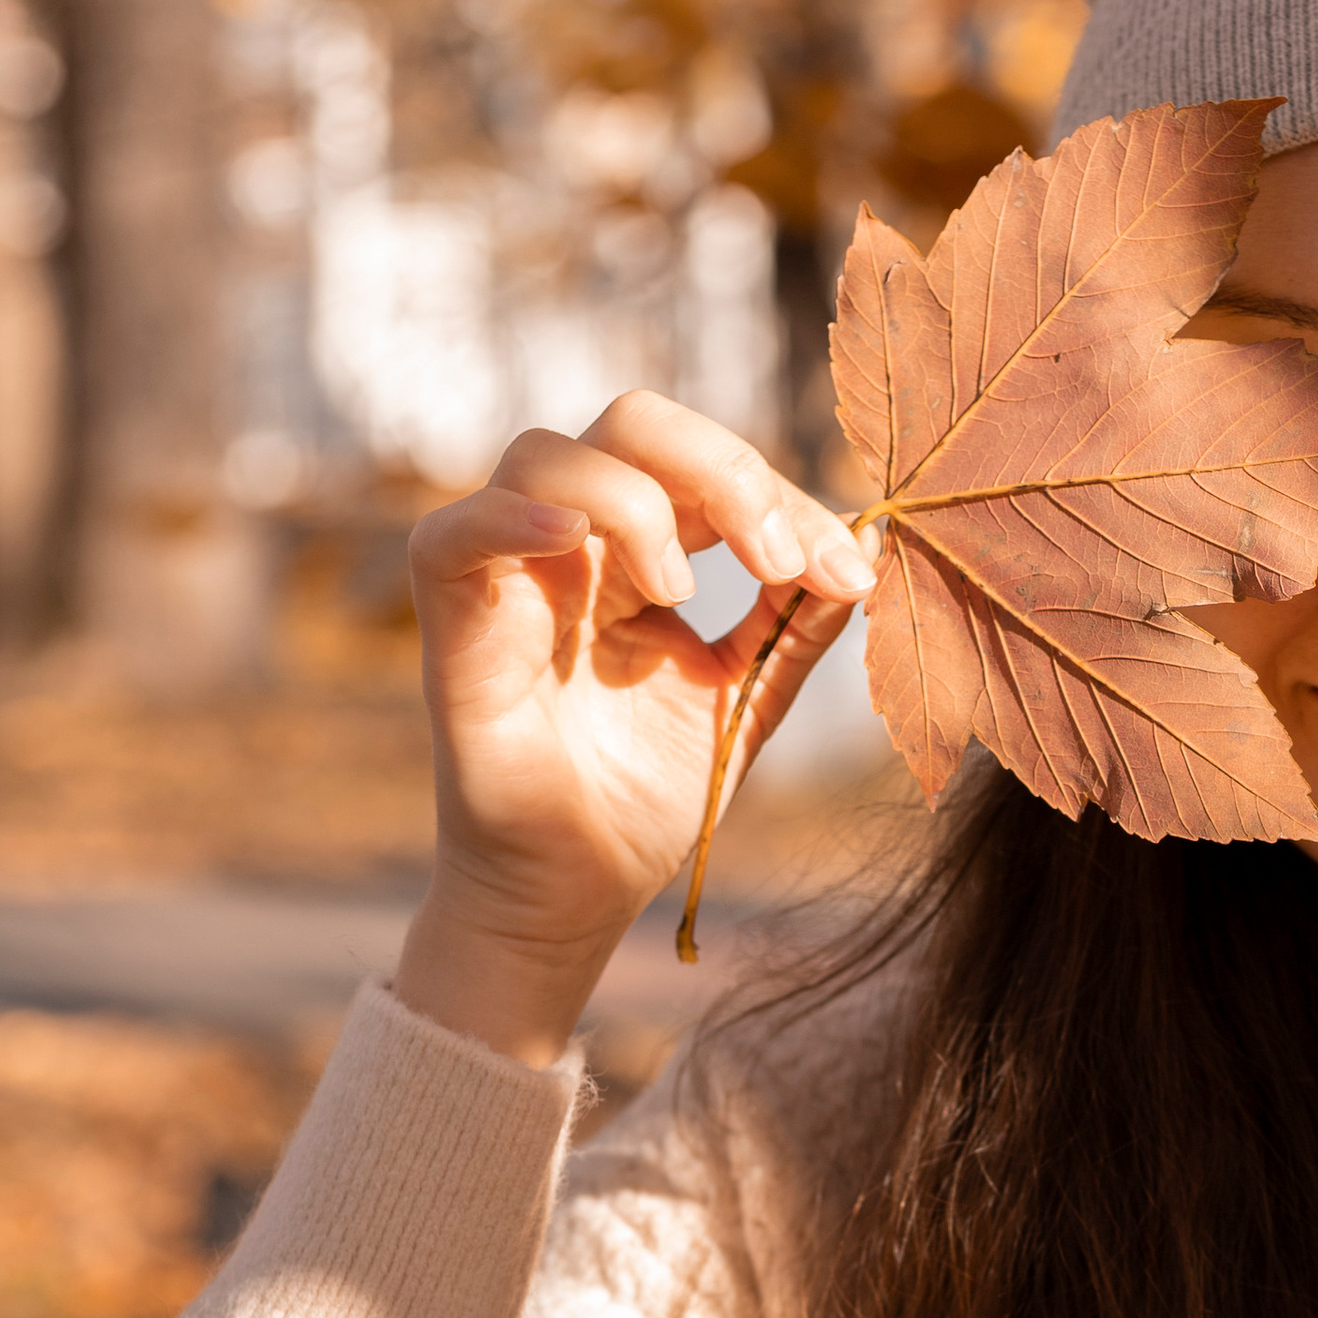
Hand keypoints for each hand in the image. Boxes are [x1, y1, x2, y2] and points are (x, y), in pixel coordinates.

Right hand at [394, 390, 875, 1063]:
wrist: (580, 894)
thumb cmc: (646, 799)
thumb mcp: (746, 697)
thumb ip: (794, 622)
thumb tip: (864, 550)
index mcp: (639, 551)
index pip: (707, 468)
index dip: (784, 498)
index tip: (851, 572)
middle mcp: (571, 546)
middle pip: (632, 424)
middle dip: (724, 471)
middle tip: (781, 560)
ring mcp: (507, 576)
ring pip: (549, 455)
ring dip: (640, 502)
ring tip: (686, 591)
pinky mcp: (452, 624)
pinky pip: (454, 533)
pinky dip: (514, 517)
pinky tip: (576, 543)